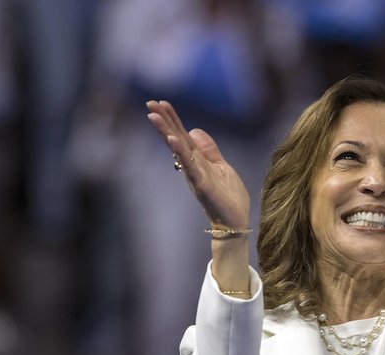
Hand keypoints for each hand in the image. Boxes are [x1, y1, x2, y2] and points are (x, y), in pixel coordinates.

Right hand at [146, 100, 250, 228]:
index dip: (173, 119)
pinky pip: (189, 165)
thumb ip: (209, 150)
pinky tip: (172, 139)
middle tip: (150, 102)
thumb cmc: (229, 197)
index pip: (183, 136)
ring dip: (166, 131)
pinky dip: (180, 152)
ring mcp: (195, 174)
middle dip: (164, 120)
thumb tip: (194, 130)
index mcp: (198, 161)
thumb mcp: (221, 167)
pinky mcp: (202, 184)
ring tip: (154, 116)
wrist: (235, 221)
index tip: (161, 102)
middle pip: (176, 138)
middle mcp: (192, 166)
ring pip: (178, 149)